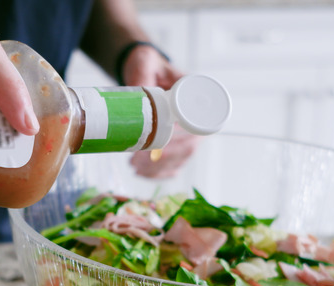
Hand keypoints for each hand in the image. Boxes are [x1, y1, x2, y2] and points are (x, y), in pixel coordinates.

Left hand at [120, 44, 198, 178]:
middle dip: (164, 160)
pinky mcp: (178, 139)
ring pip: (182, 157)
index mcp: (195, 96)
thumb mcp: (145, 63)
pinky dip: (163, 172)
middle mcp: (197, 116)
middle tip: (137, 163)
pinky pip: (177, 161)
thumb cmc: (148, 64)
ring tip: (136, 169)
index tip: (157, 152)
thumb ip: (142, 74)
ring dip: (160, 168)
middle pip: (189, 147)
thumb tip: (139, 91)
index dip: (179, 142)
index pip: (195, 125)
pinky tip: (146, 175)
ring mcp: (189, 129)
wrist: (145, 68)